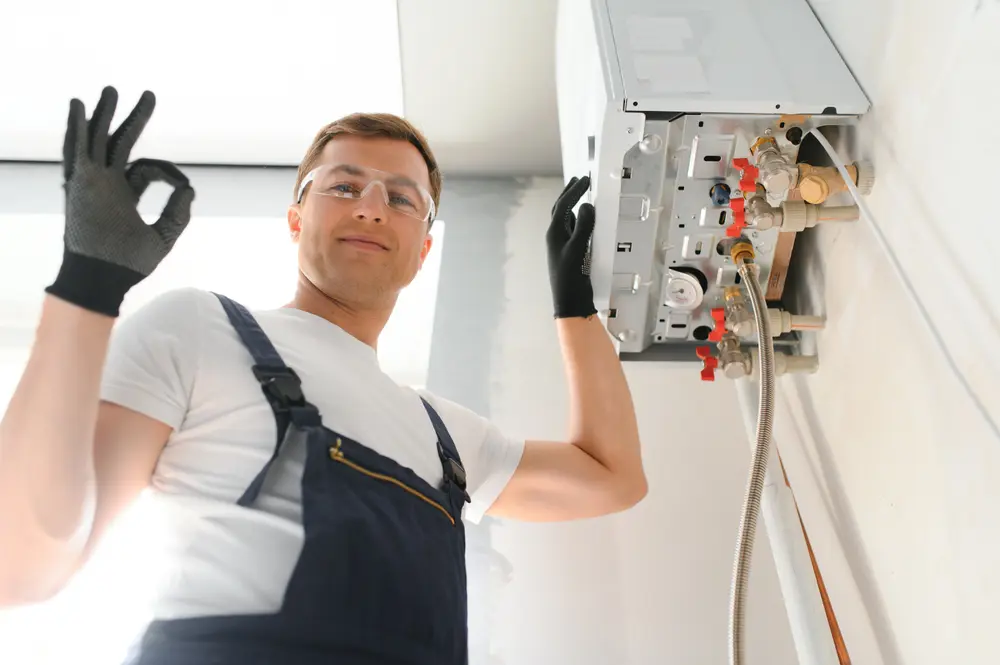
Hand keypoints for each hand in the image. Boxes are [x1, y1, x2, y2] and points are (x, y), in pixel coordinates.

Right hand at [44, 86, 194, 316]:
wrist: (103, 278)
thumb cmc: (129, 264)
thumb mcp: (163, 236)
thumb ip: (178, 213)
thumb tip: (190, 187)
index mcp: (126, 194)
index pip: (147, 167)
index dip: (168, 172)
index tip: (182, 184)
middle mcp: (107, 183)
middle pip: (121, 141)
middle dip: (134, 118)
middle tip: (149, 95)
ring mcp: (92, 181)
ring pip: (99, 139)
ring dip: (105, 114)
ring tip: (112, 90)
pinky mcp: (80, 183)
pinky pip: (78, 150)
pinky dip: (79, 128)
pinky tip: (80, 107)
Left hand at [546, 176, 596, 318]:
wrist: (571, 302)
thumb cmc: (571, 277)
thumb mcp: (578, 250)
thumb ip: (583, 226)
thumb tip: (587, 205)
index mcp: (554, 233)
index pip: (564, 205)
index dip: (575, 190)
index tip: (585, 179)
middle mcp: (555, 236)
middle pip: (561, 209)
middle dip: (569, 193)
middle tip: (579, 180)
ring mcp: (561, 245)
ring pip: (566, 218)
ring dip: (573, 204)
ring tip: (581, 194)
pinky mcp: (569, 253)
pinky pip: (573, 230)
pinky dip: (578, 219)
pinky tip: (585, 220)